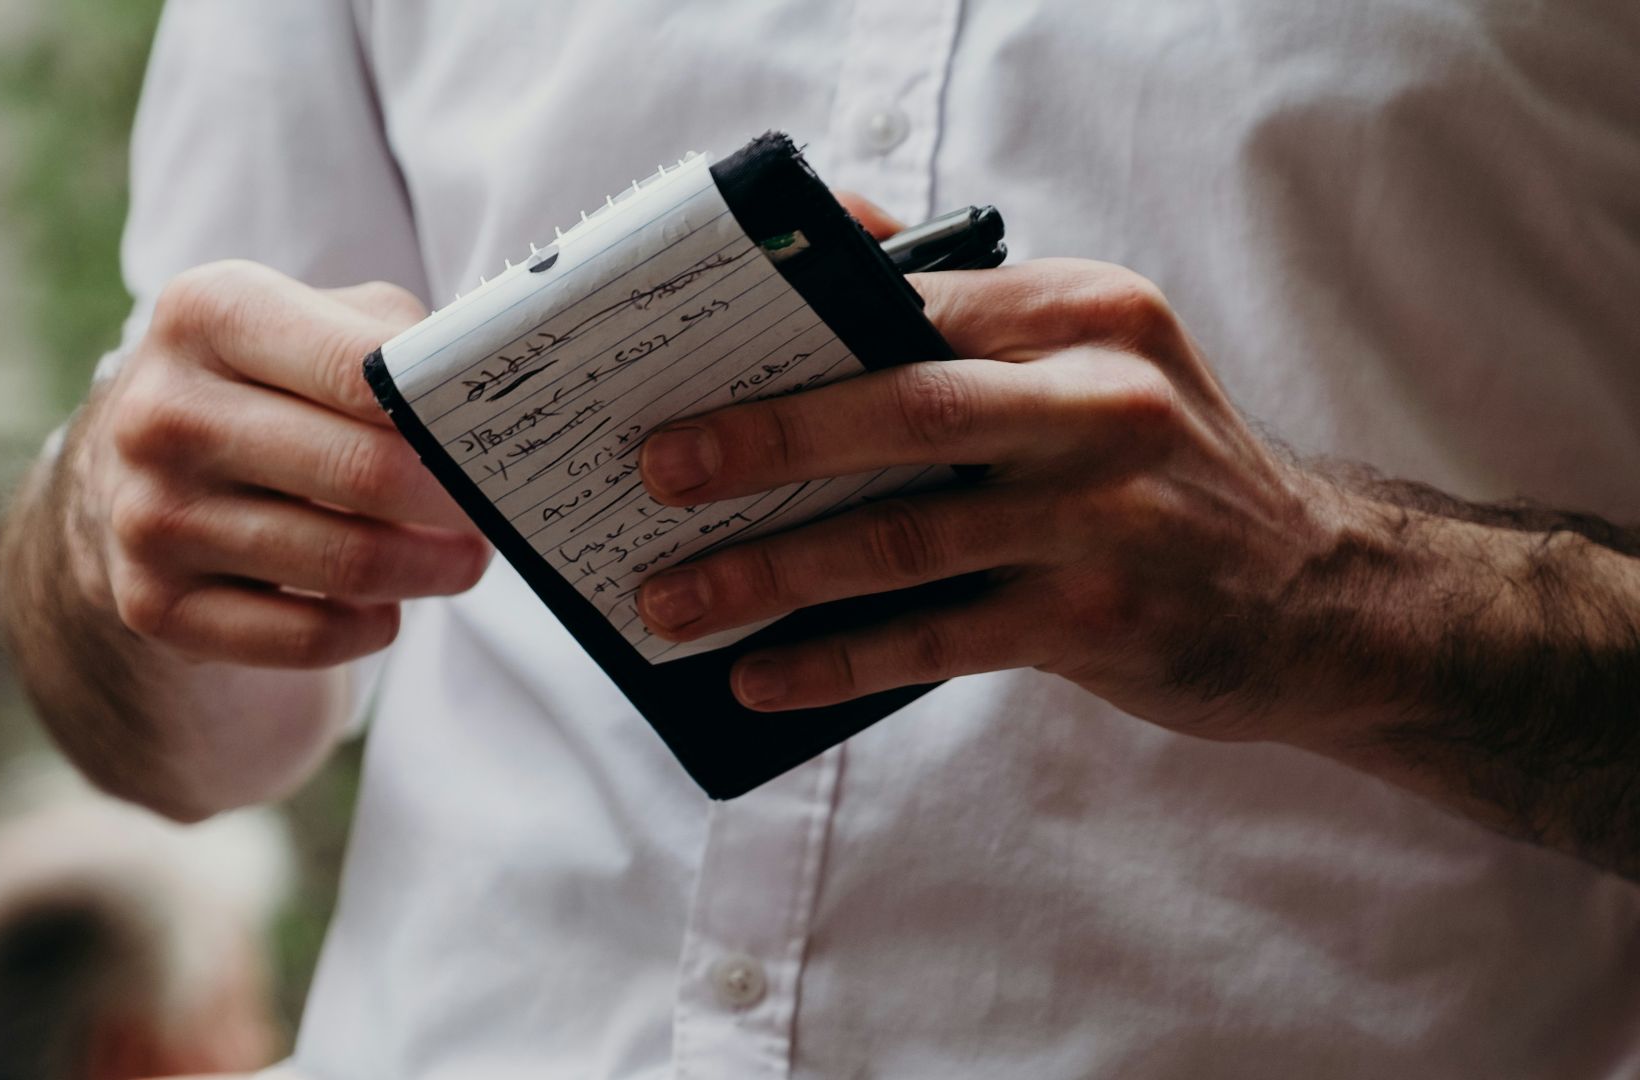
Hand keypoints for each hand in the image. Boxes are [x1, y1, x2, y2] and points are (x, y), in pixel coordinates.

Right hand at [70, 261, 489, 668]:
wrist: (138, 472)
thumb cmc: (269, 384)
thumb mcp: (318, 323)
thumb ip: (400, 341)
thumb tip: (486, 392)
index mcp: (209, 314)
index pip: (360, 367)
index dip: (445, 412)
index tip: (495, 439)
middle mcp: (163, 412)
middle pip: (363, 472)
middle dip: (454, 501)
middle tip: (497, 511)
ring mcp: (148, 514)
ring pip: (344, 563)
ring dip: (429, 570)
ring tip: (463, 560)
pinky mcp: (152, 603)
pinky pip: (302, 638)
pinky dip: (367, 629)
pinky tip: (385, 609)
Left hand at [634, 254, 1352, 739]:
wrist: (1325, 596)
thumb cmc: (1169, 471)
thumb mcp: (1098, 361)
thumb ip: (971, 311)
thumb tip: (834, 237)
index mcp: (1084, 313)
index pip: (910, 303)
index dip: (785, 332)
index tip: (681, 363)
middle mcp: (1102, 400)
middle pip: (898, 409)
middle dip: (760, 441)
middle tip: (651, 470)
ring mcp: (1107, 514)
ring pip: (901, 538)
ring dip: (769, 573)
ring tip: (674, 600)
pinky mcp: (1102, 617)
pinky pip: (937, 638)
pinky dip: (837, 660)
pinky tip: (762, 676)